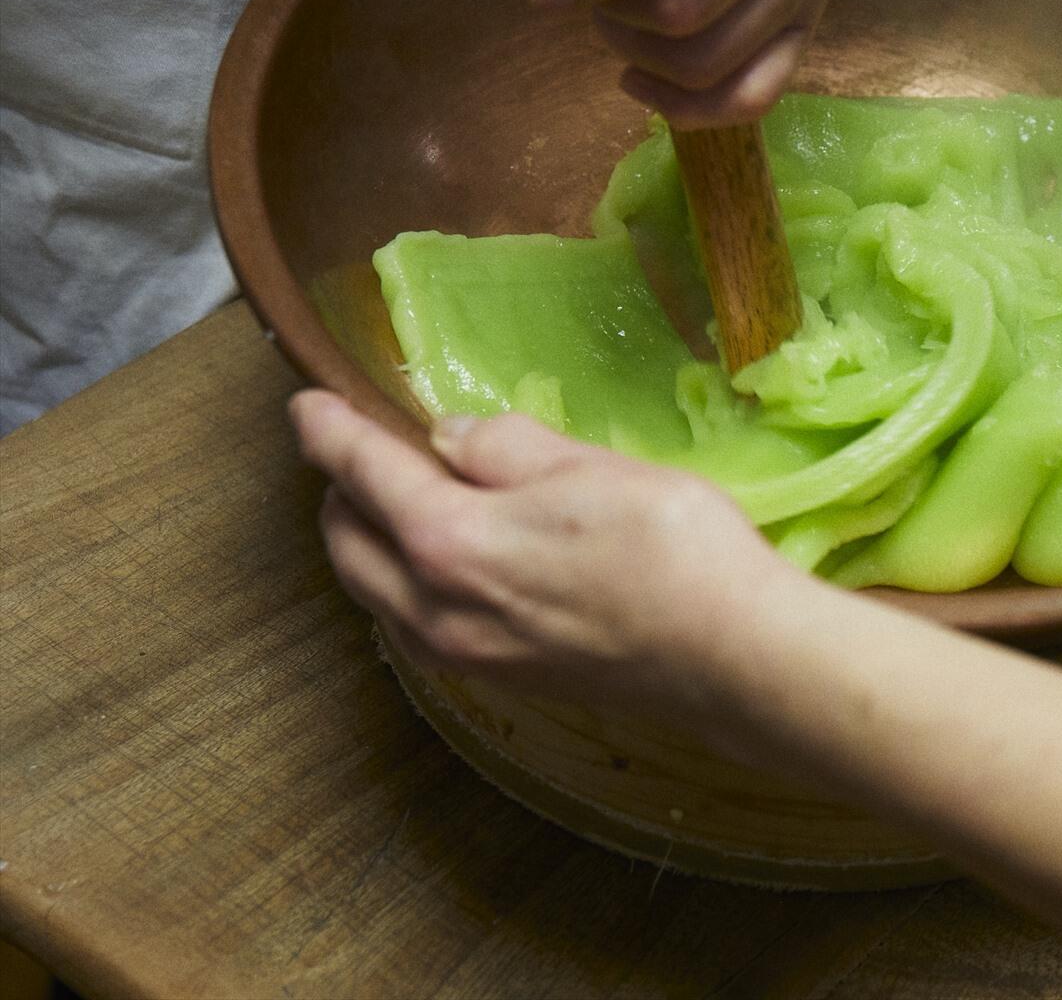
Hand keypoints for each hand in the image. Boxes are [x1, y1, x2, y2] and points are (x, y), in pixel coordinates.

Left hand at [288, 390, 804, 720]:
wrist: (732, 656)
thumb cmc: (670, 546)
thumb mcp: (587, 467)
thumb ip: (507, 447)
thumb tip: (455, 441)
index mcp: (446, 540)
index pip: (361, 473)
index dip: (328, 431)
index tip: (307, 404)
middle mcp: (434, 608)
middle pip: (347, 543)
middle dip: (341, 489)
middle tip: (363, 447)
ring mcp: (464, 654)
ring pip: (375, 593)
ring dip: (369, 542)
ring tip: (399, 500)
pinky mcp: (498, 679)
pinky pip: (412, 627)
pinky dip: (402, 585)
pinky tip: (444, 563)